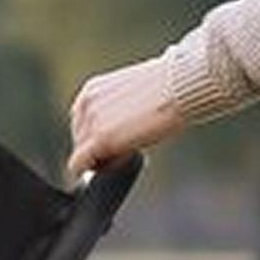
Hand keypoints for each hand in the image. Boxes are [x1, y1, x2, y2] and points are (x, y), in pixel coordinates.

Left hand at [66, 54, 185, 182]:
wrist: (179, 90)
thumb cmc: (168, 91)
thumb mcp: (133, 96)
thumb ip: (118, 111)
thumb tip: (119, 130)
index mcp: (91, 90)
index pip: (82, 124)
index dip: (97, 138)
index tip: (116, 143)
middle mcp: (85, 104)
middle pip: (80, 140)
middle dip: (98, 151)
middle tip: (125, 151)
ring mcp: (89, 122)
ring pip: (81, 154)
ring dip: (101, 159)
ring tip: (130, 152)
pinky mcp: (98, 140)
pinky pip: (80, 164)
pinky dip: (94, 170)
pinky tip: (117, 165)